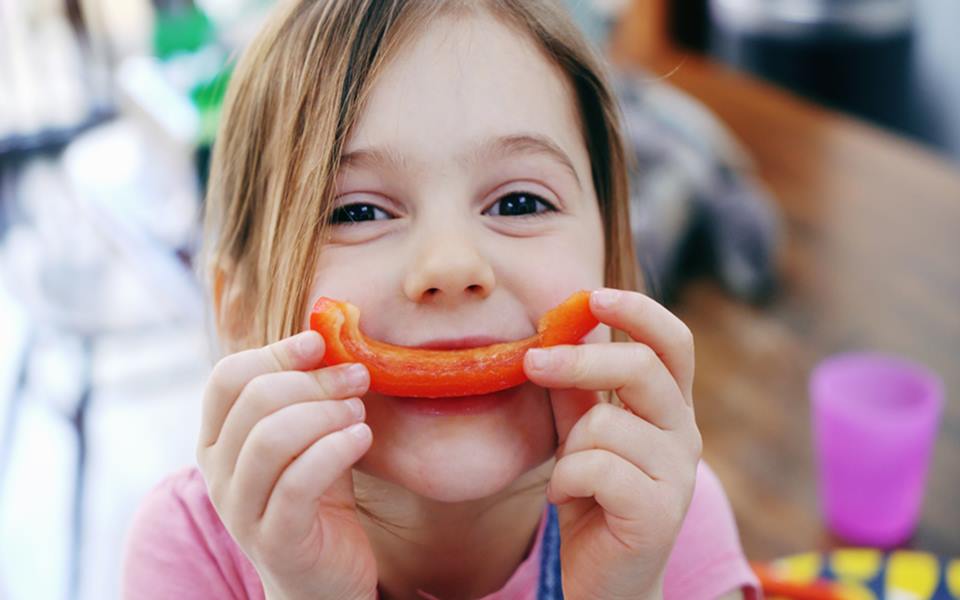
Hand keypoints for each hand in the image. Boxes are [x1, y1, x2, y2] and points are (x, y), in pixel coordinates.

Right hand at [196, 331, 377, 599]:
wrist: (323, 579)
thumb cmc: (317, 497)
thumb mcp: (308, 438)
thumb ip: (307, 396)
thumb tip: (331, 335)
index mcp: (218, 440)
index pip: (227, 378)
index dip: (275, 352)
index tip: (321, 344)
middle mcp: (217, 473)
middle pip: (254, 401)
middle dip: (314, 380)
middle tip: (358, 377)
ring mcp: (241, 509)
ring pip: (272, 438)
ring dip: (325, 413)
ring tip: (359, 412)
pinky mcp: (275, 539)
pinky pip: (298, 482)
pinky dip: (335, 449)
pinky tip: (362, 439)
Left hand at [524, 289, 701, 599]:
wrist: (602, 580)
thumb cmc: (591, 499)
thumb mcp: (578, 433)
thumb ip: (574, 388)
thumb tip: (552, 333)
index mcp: (669, 407)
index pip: (672, 343)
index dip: (639, 311)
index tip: (592, 296)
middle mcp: (684, 434)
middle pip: (643, 368)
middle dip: (581, 360)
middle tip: (532, 359)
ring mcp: (678, 474)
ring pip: (606, 423)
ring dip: (568, 448)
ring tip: (568, 479)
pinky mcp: (658, 512)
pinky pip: (595, 467)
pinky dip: (566, 482)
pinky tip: (570, 502)